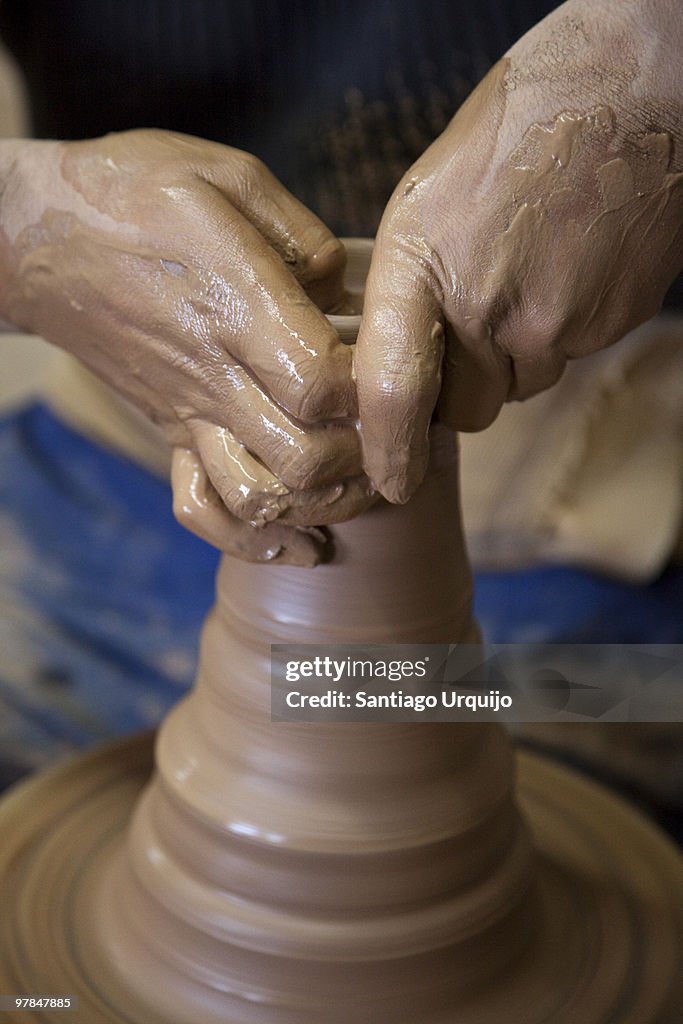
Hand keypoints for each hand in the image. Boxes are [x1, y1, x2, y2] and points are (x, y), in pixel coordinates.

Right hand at [0, 130, 373, 560]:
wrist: (40, 238)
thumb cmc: (135, 193)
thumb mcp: (229, 176)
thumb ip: (304, 237)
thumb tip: (345, 292)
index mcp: (234, 306)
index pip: (321, 384)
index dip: (372, 389)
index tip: (397, 365)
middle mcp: (214, 375)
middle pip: (305, 458)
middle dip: (365, 456)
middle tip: (394, 429)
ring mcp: (190, 413)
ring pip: (261, 498)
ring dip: (323, 502)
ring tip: (359, 478)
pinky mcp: (172, 432)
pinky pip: (203, 509)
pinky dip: (254, 539)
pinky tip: (301, 541)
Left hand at [355, 0, 682, 501]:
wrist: (627, 95)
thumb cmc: (514, 131)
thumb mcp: (423, 199)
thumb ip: (403, 289)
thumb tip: (387, 361)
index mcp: (420, 265)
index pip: (394, 392)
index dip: (389, 451)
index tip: (390, 484)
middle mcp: (486, 306)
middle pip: (465, 408)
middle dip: (459, 390)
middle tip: (464, 330)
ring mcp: (554, 322)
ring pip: (518, 387)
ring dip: (511, 359)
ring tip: (520, 278)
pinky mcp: (606, 326)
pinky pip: (564, 360)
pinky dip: (555, 334)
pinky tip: (558, 274)